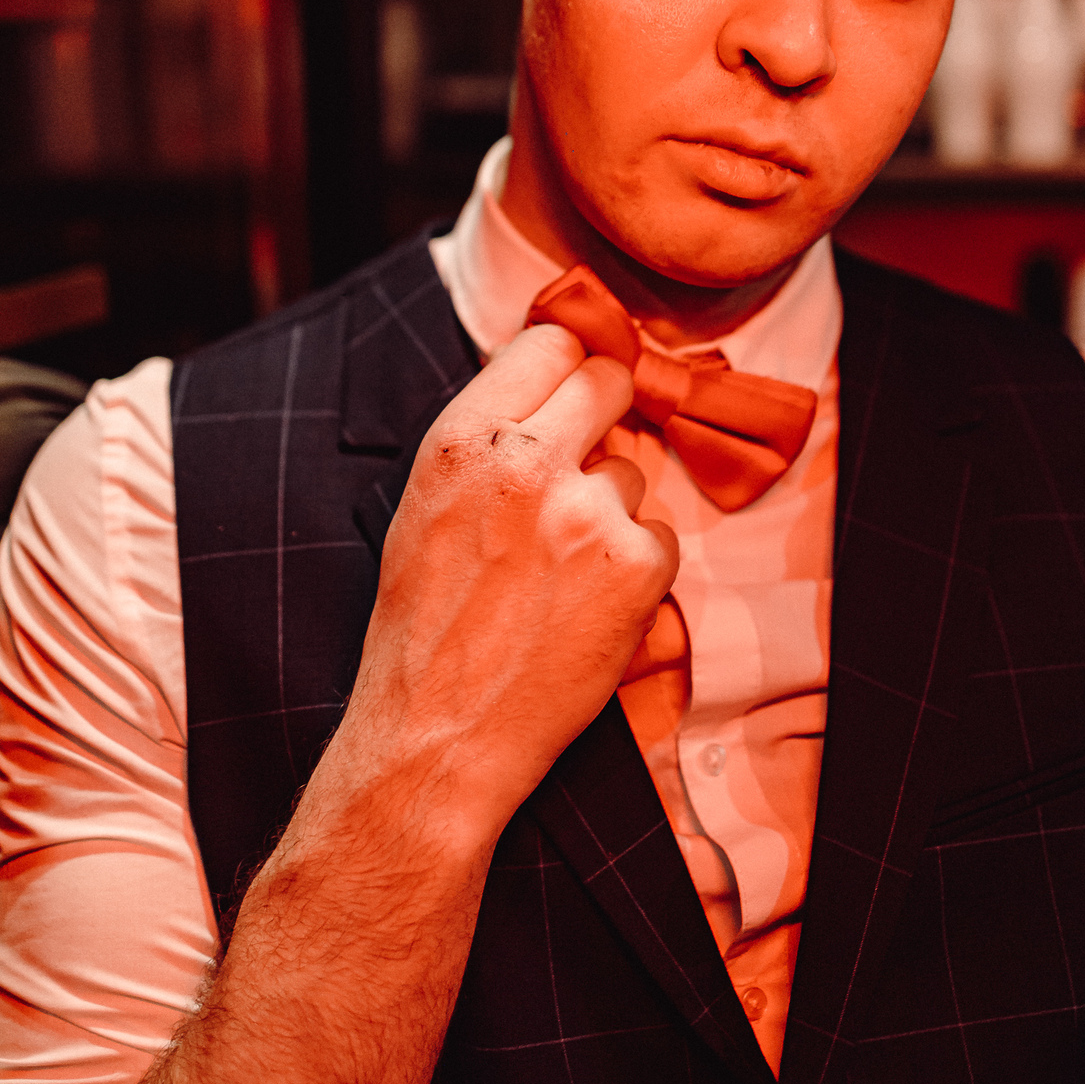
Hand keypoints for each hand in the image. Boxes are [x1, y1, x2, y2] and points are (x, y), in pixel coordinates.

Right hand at [90, 327, 675, 1083]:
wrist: (437, 743)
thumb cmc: (422, 629)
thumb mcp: (426, 506)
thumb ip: (487, 439)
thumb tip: (553, 383)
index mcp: (464, 438)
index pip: (552, 341)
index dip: (567, 364)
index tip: (571, 385)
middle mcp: (528, 460)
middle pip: (608, 379)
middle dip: (603, 414)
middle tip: (581, 468)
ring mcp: (591, 511)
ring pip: (635, 470)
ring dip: (614, 508)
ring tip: (560, 572)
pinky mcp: (639, 565)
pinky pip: (662, 536)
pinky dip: (637, 567)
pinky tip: (588, 607)